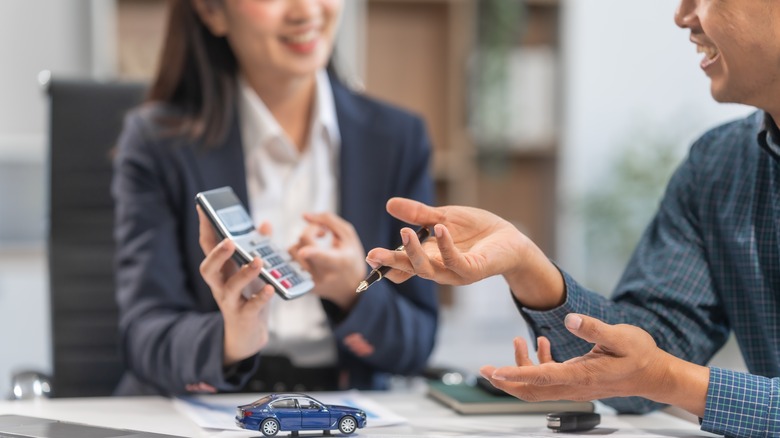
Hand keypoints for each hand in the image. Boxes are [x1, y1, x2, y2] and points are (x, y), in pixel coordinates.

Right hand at [197, 206, 274, 365]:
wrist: (248, 334)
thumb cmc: (249, 297)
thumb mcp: (253, 271)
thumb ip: (258, 247)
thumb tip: (265, 223)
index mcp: (222, 271)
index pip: (208, 246)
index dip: (205, 227)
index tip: (202, 207)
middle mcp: (220, 286)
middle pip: (208, 269)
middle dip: (217, 254)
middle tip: (229, 241)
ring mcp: (230, 302)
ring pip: (230, 288)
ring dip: (243, 274)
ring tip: (258, 261)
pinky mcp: (243, 317)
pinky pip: (251, 307)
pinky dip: (260, 298)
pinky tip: (270, 288)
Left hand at [288, 212, 365, 310]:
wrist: (351, 287)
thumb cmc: (350, 257)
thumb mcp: (348, 236)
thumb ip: (328, 220)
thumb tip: (304, 216)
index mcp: (339, 262)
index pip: (322, 256)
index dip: (312, 252)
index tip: (304, 251)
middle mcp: (323, 275)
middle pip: (302, 245)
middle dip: (310, 232)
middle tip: (323, 233)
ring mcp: (311, 283)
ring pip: (292, 252)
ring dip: (301, 243)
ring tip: (315, 246)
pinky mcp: (303, 287)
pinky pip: (290, 263)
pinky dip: (298, 254)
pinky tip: (310, 256)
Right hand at [364, 197, 564, 308]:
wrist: (510, 240)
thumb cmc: (476, 231)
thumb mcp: (443, 217)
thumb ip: (418, 214)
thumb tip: (389, 204)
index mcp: (429, 258)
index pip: (403, 265)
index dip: (386, 264)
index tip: (369, 258)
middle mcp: (439, 269)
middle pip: (410, 269)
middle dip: (391, 262)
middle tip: (372, 254)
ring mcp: (455, 273)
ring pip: (428, 269)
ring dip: (414, 253)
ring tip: (404, 232)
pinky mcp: (473, 271)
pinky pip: (455, 261)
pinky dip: (445, 245)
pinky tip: (439, 229)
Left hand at [479, 314, 709, 416]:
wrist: (655, 375)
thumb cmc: (640, 355)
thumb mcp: (621, 336)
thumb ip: (594, 328)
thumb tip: (570, 320)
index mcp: (582, 376)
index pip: (541, 378)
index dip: (514, 375)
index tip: (493, 372)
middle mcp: (574, 386)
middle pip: (531, 390)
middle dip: (505, 381)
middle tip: (484, 370)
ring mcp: (574, 387)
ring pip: (538, 385)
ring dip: (521, 367)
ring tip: (517, 341)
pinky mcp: (576, 382)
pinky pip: (550, 378)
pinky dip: (539, 363)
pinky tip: (541, 344)